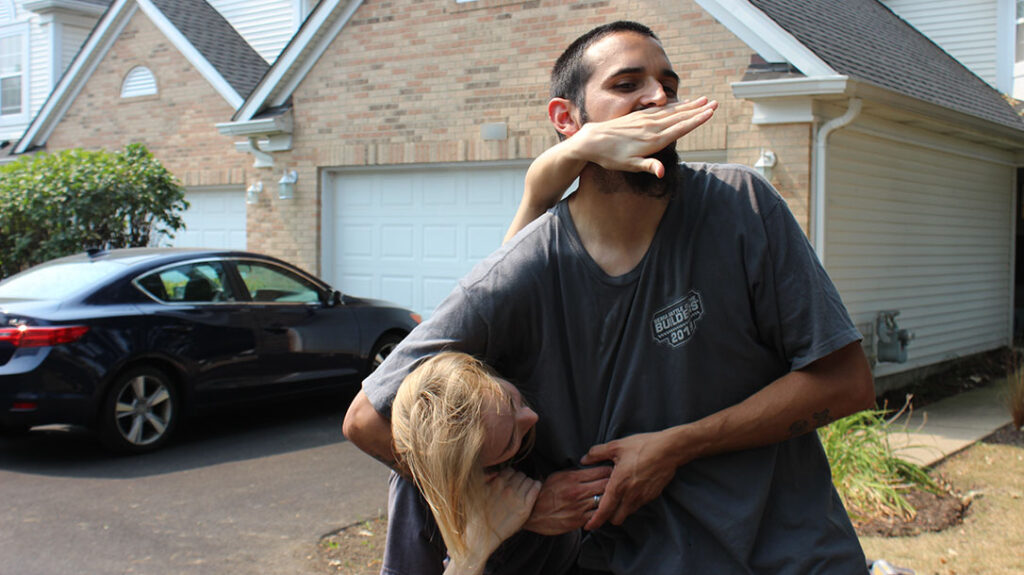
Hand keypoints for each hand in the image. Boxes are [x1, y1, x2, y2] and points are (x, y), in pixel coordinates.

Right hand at [464, 469, 541, 557]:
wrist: (483, 534)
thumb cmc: (478, 514)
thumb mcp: (478, 491)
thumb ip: (487, 478)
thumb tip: (495, 472)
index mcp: (497, 482)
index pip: (510, 470)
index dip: (510, 476)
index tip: (510, 482)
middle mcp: (508, 488)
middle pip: (520, 475)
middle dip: (519, 480)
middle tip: (518, 488)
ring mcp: (517, 497)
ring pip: (529, 480)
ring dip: (527, 484)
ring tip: (526, 490)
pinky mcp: (525, 508)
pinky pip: (536, 489)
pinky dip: (536, 486)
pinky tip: (535, 488)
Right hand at [522, 466, 611, 534]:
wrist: (531, 512)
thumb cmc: (545, 492)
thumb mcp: (559, 476)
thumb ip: (576, 473)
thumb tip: (593, 468)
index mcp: (573, 477)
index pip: (601, 471)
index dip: (611, 471)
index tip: (616, 472)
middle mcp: (578, 492)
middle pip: (607, 485)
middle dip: (615, 484)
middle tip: (620, 484)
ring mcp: (579, 507)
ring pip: (605, 501)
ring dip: (611, 500)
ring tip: (616, 498)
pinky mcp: (578, 521)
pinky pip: (598, 516)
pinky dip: (603, 513)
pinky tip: (605, 510)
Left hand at [569, 98, 717, 176]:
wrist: (591, 140)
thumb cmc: (610, 157)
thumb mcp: (628, 165)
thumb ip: (647, 166)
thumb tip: (661, 172)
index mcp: (652, 140)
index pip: (679, 128)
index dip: (696, 120)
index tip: (710, 113)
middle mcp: (651, 127)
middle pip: (679, 117)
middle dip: (698, 110)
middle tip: (715, 103)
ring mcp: (645, 119)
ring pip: (672, 111)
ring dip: (688, 105)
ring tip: (703, 100)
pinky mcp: (638, 116)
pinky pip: (661, 110)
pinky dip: (673, 106)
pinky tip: (681, 103)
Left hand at [580, 430, 687, 529]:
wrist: (669, 449)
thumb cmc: (642, 446)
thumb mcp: (616, 446)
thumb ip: (597, 454)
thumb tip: (584, 459)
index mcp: (618, 485)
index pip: (604, 511)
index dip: (595, 521)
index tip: (588, 526)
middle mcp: (630, 496)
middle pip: (616, 518)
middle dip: (608, 517)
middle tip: (603, 508)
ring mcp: (643, 497)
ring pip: (628, 513)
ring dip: (621, 510)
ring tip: (617, 497)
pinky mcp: (652, 495)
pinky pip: (638, 505)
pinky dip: (631, 503)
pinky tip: (630, 490)